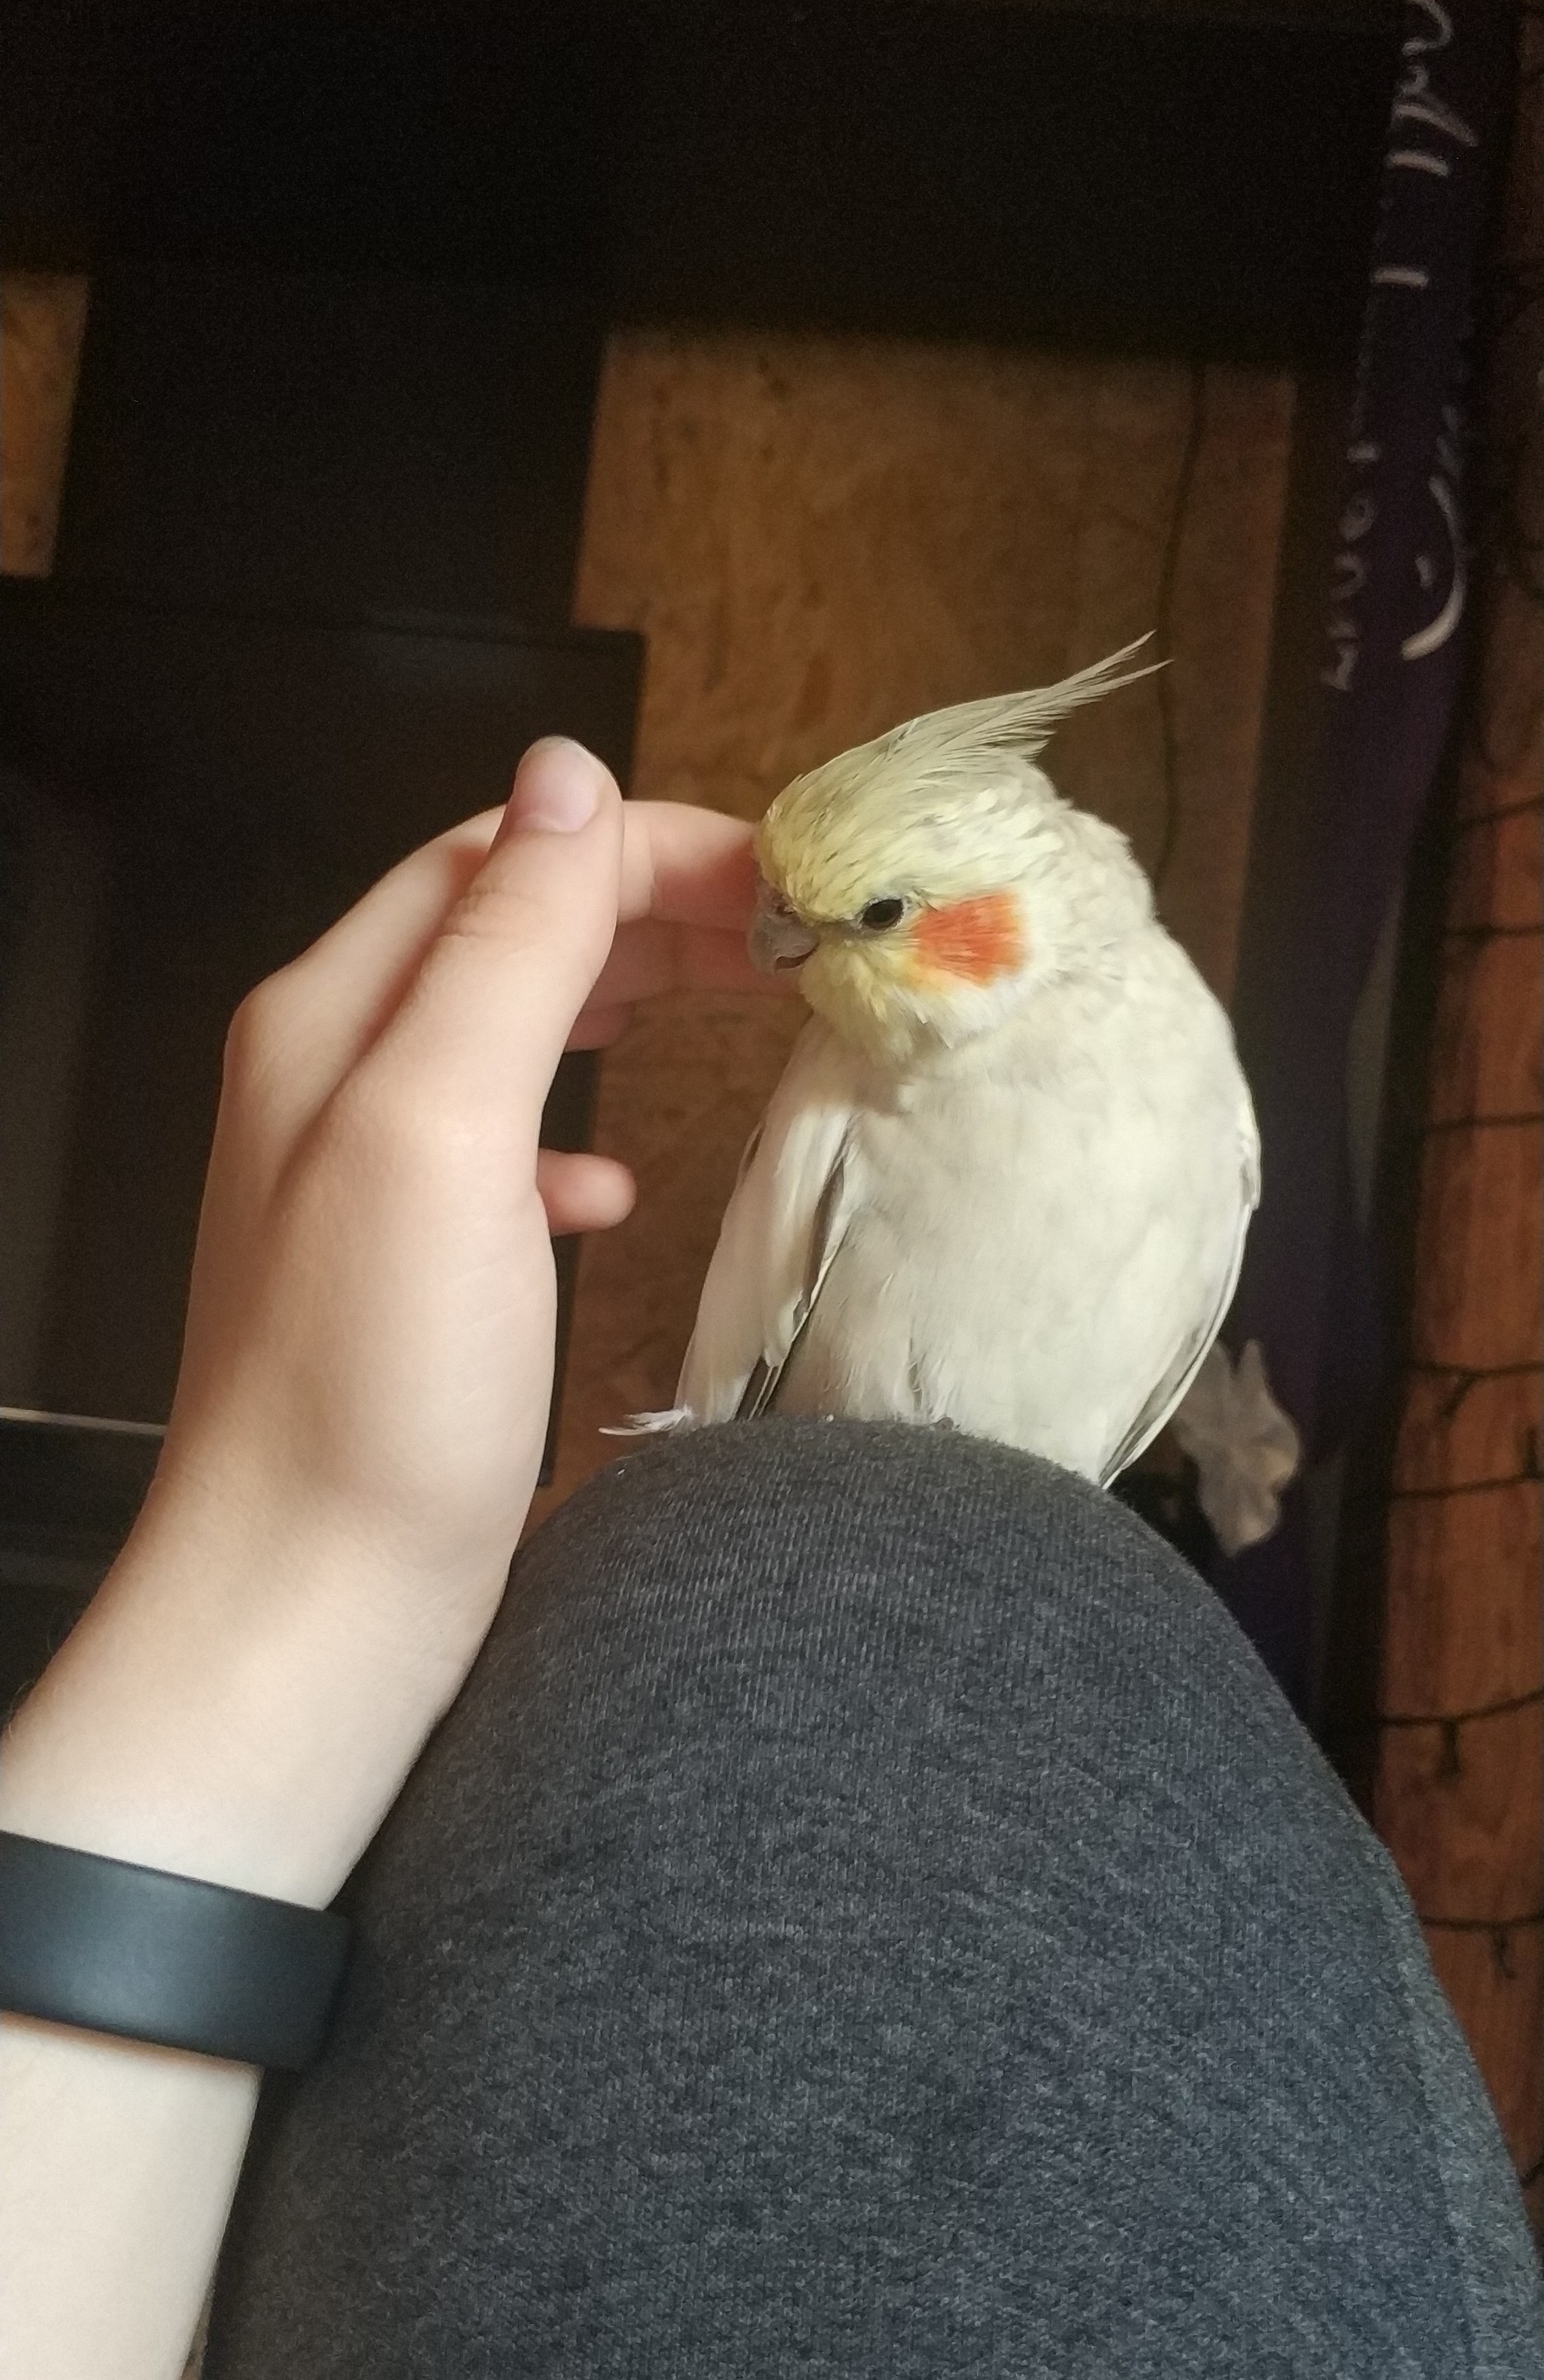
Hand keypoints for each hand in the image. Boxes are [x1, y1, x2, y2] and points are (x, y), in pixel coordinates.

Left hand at [1, 739, 764, 1898]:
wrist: (313, 1605)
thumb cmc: (373, 1382)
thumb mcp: (441, 1127)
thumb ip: (506, 946)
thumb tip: (570, 774)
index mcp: (333, 1018)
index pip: (498, 860)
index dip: (640, 843)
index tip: (781, 878)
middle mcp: (335, 1081)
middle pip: (505, 933)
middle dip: (643, 909)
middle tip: (784, 939)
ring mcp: (370, 1186)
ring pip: (512, 1038)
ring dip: (621, 1001)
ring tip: (733, 1010)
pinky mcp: (411, 1281)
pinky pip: (506, 1163)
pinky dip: (579, 1144)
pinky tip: (622, 1188)